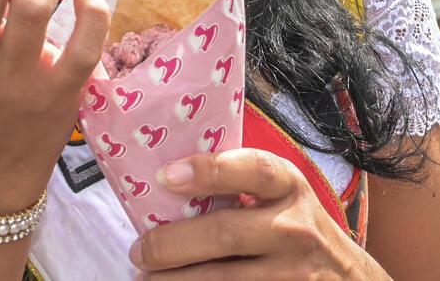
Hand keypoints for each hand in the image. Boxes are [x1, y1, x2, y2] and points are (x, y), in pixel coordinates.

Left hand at [131, 151, 385, 278]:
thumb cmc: (299, 231)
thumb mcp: (285, 198)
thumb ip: (244, 187)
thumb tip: (168, 184)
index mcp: (290, 188)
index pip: (253, 170)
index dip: (209, 170)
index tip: (166, 178)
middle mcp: (296, 229)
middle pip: (226, 234)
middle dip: (172, 244)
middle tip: (140, 251)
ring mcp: (295, 274)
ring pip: (224, 280)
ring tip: (147, 278)